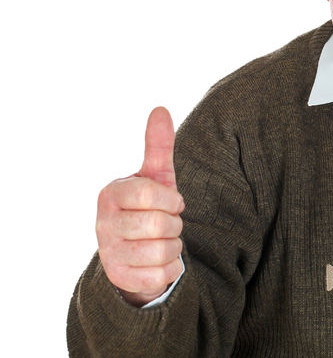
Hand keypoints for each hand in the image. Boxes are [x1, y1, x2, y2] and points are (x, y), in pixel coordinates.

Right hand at [95, 107, 184, 305]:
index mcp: (111, 194)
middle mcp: (102, 223)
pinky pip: (161, 276)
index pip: (150, 194)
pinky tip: (160, 262)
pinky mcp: (119, 279)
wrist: (138, 252)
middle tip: (168, 224)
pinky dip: (170, 270)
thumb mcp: (156, 177)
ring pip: (163, 251)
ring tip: (163, 242)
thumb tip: (160, 109)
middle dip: (175, 225)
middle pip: (160, 225)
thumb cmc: (150, 208)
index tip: (173, 203)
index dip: (171, 200)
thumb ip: (158, 145)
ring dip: (174, 247)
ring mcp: (108, 253)